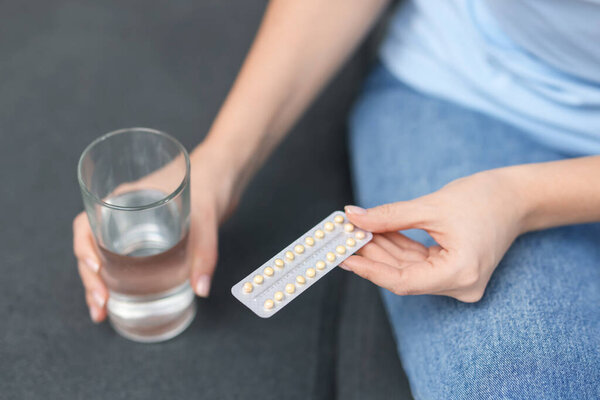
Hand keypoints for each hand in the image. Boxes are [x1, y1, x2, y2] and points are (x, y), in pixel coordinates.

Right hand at [73, 142, 239, 321]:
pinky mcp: (152, 238)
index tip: (96, 269)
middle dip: (90, 278)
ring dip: (99, 283)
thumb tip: (200, 288)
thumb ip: (204, 252)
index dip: (84, 248)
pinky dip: (119, 279)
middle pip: (92, 247)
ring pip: (106, 257)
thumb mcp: (206, 217)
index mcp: (124, 200)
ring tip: (102, 311)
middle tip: (100, 305)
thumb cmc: (209, 181)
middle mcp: (124, 214)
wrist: (224, 173)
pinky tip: (122, 299)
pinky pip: (125, 260)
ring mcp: (136, 227)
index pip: (87, 224)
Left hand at [341, 170, 525, 302]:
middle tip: (345, 238)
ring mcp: (459, 281)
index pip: (404, 282)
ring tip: (358, 231)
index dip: (370, 270)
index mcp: (460, 273)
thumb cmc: (483, 198)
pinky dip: (400, 248)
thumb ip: (389, 216)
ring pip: (410, 269)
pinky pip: (420, 263)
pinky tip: (378, 232)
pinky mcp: (456, 272)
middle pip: (404, 275)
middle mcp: (461, 285)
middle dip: (374, 254)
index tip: (344, 258)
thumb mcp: (431, 206)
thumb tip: (353, 217)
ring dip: (384, 250)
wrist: (517, 197)